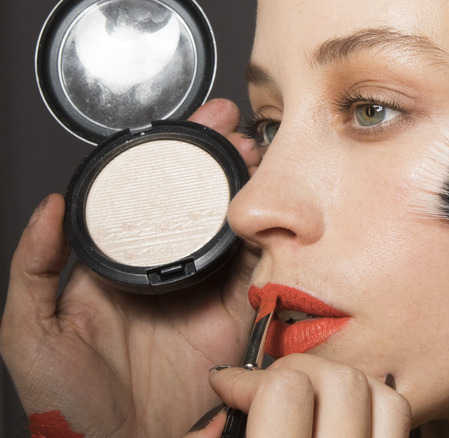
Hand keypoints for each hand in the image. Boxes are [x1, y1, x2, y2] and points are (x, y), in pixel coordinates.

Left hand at [0, 99, 261, 436]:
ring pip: (235, 230)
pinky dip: (273, 245)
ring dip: (251, 192)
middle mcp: (167, 273)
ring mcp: (204, 294)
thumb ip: (35, 268)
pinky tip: (278, 217)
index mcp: (121, 268)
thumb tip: (49, 208)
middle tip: (236, 132)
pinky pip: (258, 276)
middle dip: (221, 161)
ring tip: (260, 160)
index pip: (150, 198)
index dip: (171, 159)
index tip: (193, 124)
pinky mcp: (234, 318)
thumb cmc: (67, 404)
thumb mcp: (30, 333)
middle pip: (201, 204)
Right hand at [183, 354, 411, 437]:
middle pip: (339, 380)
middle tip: (266, 386)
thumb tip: (216, 419)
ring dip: (340, 381)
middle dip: (293, 370)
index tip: (228, 384)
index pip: (285, 391)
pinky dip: (374, 399)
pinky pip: (400, 414)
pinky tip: (344, 412)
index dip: (246, 379)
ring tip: (311, 395)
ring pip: (381, 391)